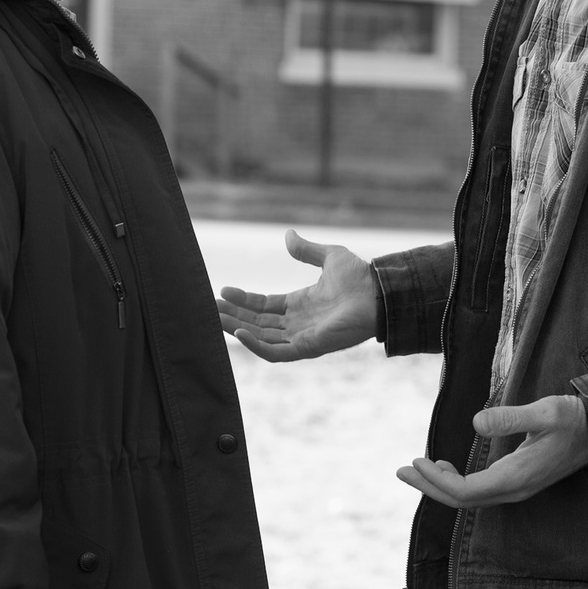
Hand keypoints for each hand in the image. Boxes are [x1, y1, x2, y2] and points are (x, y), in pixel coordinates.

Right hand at [215, 230, 378, 361]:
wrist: (379, 293)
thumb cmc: (359, 277)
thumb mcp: (328, 257)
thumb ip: (306, 250)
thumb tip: (288, 236)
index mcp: (300, 304)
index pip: (263, 306)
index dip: (243, 299)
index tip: (222, 290)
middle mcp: (298, 323)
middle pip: (257, 323)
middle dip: (232, 315)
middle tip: (209, 307)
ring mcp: (301, 337)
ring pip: (261, 337)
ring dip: (237, 329)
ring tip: (215, 318)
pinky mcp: (307, 348)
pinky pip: (276, 352)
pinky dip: (256, 345)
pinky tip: (239, 333)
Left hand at [397, 394, 587, 506]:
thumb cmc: (572, 419)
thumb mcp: (544, 412)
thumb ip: (511, 418)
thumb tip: (477, 422)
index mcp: (517, 477)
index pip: (468, 491)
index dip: (439, 482)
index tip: (416, 462)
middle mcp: (514, 490)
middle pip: (463, 500)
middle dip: (429, 487)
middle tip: (400, 472)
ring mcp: (516, 489)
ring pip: (470, 498)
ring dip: (439, 486)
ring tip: (414, 469)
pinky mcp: (517, 482)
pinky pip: (480, 491)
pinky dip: (456, 483)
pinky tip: (444, 467)